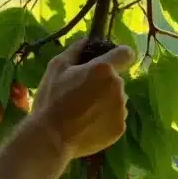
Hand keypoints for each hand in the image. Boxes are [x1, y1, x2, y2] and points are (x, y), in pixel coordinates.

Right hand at [28, 37, 135, 159]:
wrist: (51, 138)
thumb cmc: (51, 100)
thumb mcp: (56, 68)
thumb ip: (74, 50)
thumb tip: (87, 40)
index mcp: (103, 68)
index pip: (126, 54)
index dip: (119, 56)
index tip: (110, 63)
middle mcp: (117, 86)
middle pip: (117, 80)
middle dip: (104, 84)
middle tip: (82, 95)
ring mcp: (121, 108)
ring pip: (118, 100)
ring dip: (106, 102)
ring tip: (84, 113)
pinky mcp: (120, 127)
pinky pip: (116, 118)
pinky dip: (106, 120)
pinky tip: (88, 124)